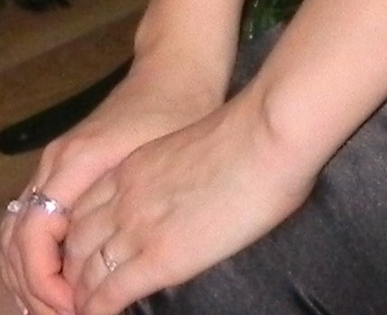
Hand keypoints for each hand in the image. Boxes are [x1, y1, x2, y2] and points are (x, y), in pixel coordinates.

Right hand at [0, 59, 224, 314]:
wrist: (176, 67)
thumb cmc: (177, 107)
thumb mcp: (164, 158)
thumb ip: (138, 213)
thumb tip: (127, 277)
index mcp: (75, 162)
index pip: (32, 234)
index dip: (47, 280)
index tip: (75, 308)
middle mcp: (56, 164)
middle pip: (16, 239)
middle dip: (34, 287)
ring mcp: (56, 166)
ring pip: (18, 232)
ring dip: (30, 277)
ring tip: (58, 311)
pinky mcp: (66, 172)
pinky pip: (33, 221)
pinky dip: (37, 258)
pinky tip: (59, 285)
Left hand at [60, 90, 312, 314]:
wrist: (267, 134)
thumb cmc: (252, 133)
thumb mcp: (194, 148)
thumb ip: (179, 171)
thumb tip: (194, 190)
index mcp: (135, 166)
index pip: (84, 208)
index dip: (83, 238)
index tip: (93, 256)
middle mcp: (126, 196)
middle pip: (77, 242)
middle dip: (74, 270)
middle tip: (85, 290)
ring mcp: (138, 227)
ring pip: (85, 272)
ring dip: (81, 295)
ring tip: (88, 310)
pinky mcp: (158, 257)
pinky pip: (109, 294)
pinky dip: (97, 311)